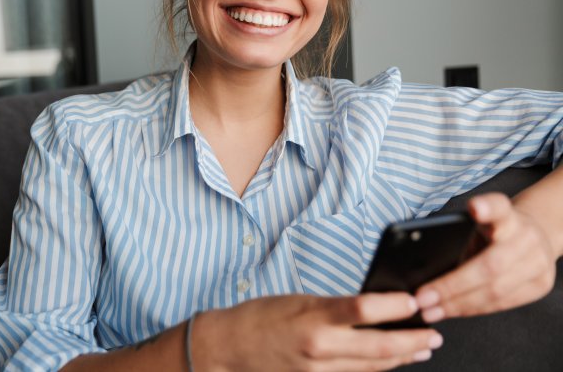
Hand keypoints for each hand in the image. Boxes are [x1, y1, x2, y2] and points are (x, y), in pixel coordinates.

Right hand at [194, 293, 442, 371]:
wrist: (230, 346)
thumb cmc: (260, 316)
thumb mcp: (298, 300)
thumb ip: (334, 306)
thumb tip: (373, 306)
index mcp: (313, 317)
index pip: (364, 309)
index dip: (395, 307)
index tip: (415, 300)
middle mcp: (319, 345)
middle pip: (378, 347)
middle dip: (412, 341)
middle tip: (434, 334)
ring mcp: (318, 369)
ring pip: (372, 366)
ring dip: (402, 357)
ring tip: (424, 348)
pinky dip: (377, 367)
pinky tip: (392, 361)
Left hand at [415, 193, 556, 322]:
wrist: (536, 237)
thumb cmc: (495, 232)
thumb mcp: (479, 225)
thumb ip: (458, 237)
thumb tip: (421, 266)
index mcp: (507, 215)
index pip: (499, 207)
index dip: (488, 207)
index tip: (475, 207)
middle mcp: (526, 237)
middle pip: (490, 265)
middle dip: (451, 286)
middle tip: (423, 297)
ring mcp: (538, 262)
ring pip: (495, 291)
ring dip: (458, 305)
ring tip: (431, 310)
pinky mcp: (541, 285)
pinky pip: (502, 304)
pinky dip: (472, 309)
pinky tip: (452, 311)